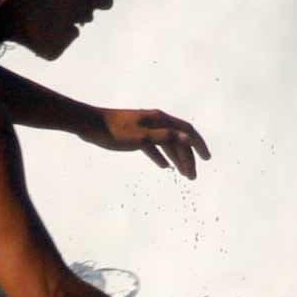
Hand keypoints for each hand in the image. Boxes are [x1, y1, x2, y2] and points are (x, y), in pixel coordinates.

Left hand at [92, 107, 210, 177]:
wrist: (90, 125)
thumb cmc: (115, 131)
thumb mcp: (141, 137)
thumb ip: (165, 137)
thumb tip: (187, 138)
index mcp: (160, 120)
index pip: (186, 131)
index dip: (198, 145)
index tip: (206, 160)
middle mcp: (156, 122)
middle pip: (178, 140)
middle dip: (188, 158)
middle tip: (193, 177)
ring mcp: (146, 129)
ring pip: (167, 145)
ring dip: (176, 159)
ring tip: (183, 175)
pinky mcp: (136, 136)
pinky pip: (154, 147)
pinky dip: (161, 157)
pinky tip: (165, 167)